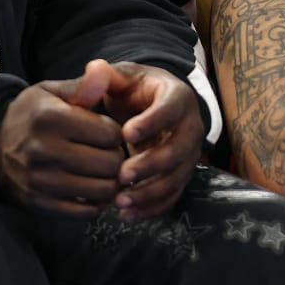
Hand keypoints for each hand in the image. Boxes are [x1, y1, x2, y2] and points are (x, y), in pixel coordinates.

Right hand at [0, 60, 128, 217]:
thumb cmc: (31, 115)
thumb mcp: (51, 93)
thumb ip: (82, 86)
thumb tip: (102, 70)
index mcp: (50, 118)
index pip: (110, 134)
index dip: (117, 134)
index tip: (107, 133)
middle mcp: (44, 150)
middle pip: (109, 164)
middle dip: (117, 159)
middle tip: (109, 155)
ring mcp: (40, 181)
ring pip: (101, 190)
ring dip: (110, 183)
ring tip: (103, 172)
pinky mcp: (38, 204)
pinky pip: (84, 212)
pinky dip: (96, 203)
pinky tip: (91, 190)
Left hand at [99, 62, 205, 220]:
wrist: (150, 105)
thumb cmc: (133, 89)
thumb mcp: (120, 77)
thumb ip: (104, 76)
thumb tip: (93, 69)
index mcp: (177, 97)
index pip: (169, 110)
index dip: (151, 122)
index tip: (125, 134)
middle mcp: (191, 127)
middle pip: (179, 149)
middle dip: (151, 165)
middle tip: (122, 175)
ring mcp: (189, 155)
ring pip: (177, 178)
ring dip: (150, 192)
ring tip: (121, 202)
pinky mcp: (181, 176)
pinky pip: (173, 196)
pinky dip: (152, 208)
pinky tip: (128, 216)